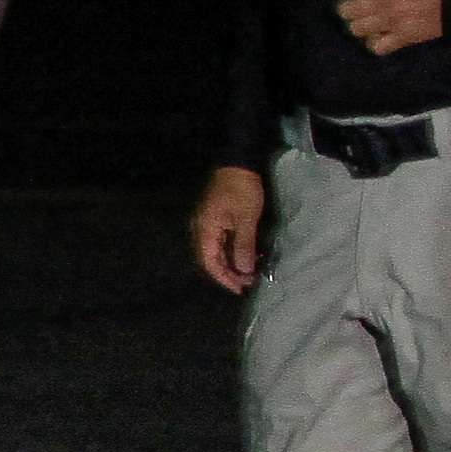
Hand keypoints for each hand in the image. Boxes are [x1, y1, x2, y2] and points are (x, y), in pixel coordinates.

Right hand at [191, 165, 267, 296]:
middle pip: (210, 259)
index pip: (209, 263)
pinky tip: (246, 255)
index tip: (240, 289)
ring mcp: (206, 224)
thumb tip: (245, 271)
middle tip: (249, 282)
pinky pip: (219, 242)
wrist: (238, 162)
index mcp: (204, 230)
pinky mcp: (214, 219)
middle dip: (228, 273)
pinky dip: (231, 252)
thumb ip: (244, 246)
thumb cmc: (242, 190)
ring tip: (250, 271)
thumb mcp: (247, 219)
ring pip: (215, 252)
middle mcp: (200, 229)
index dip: (224, 278)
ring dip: (231, 263)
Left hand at [301, 0, 449, 55]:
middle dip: (344, 8)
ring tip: (365, 20)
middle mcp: (381, 1)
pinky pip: (378, 47)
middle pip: (345, 11)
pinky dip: (375, 44)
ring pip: (357, 30)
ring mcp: (391, 21)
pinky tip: (380, 37)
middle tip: (352, 4)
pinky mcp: (404, 37)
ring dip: (357, 25)